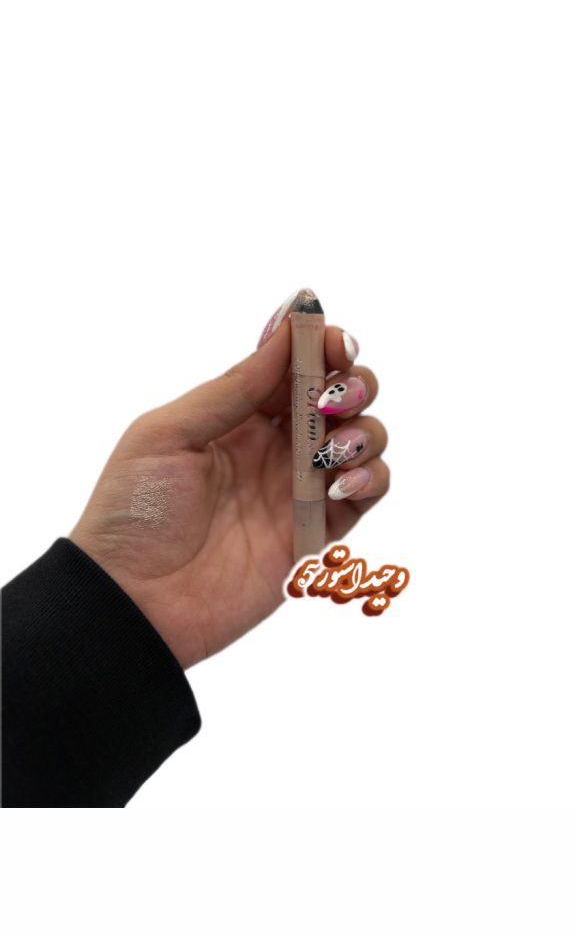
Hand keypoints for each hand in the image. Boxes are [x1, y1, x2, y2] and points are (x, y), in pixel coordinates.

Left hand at [69, 308, 389, 668]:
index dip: (321, 345)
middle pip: (339, 396)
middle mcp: (274, 447)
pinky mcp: (316, 534)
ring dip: (366, 431)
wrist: (132, 601)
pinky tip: (338, 484)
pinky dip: (371, 478)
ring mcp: (298, 490)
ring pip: (363, 440)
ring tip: (331, 451)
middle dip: (354, 384)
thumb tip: (286, 333)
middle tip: (333, 398)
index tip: (335, 340)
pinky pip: (367, 494)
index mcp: (236, 416)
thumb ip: (232, 387)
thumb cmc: (133, 512)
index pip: (293, 366)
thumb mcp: (167, 433)